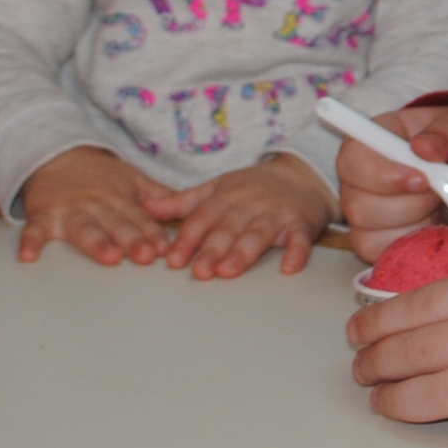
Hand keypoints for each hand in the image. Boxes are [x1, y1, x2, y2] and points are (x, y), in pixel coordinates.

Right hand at [17, 145, 169, 265]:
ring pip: (84, 228)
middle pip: (115, 223)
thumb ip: (161, 197)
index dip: (152, 232)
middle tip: (145, 255)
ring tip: (108, 257)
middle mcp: (97, 205)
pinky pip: (35, 229)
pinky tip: (29, 256)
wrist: (56, 154)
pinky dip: (31, 241)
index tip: (166, 247)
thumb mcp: (133, 180)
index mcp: (120, 199)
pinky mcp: (43, 214)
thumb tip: (199, 208)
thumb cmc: (101, 176)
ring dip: (96, 242)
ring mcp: (69, 210)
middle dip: (131, 239)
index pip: (140, 217)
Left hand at [137, 155, 335, 279]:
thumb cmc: (253, 187)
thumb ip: (183, 202)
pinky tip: (288, 267)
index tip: (173, 259)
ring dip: (244, 252)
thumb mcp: (217, 188)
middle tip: (199, 271)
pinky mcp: (301, 224)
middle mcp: (249, 204)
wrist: (301, 175)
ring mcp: (276, 214)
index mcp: (226, 196)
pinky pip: (300, 239)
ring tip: (229, 271)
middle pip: (228, 228)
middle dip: (212, 249)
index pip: (203, 218)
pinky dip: (296, 252)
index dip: (188, 239)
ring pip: (258, 234)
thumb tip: (146, 208)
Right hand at [335, 104, 447, 256]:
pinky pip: (380, 254)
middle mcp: (358, 179)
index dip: (382, 176)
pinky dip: (412, 246)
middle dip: (410, 206)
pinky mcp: (375, 240)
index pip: (352, 161)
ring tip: (438, 206)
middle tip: (439, 192)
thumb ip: (446, 132)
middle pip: (357, 206)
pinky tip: (432, 226)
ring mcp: (363, 212)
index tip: (422, 180)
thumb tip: (423, 147)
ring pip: (368, 235)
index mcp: (370, 141)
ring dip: (415, 225)